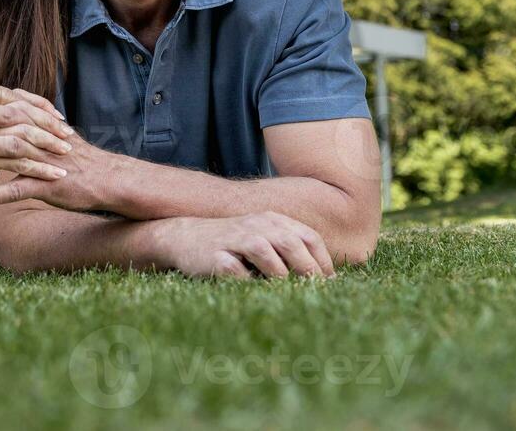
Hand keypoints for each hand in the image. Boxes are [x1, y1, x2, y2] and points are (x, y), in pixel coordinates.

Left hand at [0, 75, 109, 212]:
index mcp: (41, 124)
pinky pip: (19, 190)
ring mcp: (45, 162)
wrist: (109, 180)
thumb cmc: (80, 155)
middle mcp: (43, 138)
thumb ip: (36, 110)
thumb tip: (17, 92)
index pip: (12, 101)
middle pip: (11, 120)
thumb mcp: (59, 128)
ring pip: (14, 151)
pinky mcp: (49, 187)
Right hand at [148, 213, 336, 279]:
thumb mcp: (264, 238)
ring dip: (280, 275)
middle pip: (290, 243)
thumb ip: (291, 251)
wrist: (185, 237)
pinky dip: (248, 282)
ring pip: (264, 252)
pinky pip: (235, 270)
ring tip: (290, 294)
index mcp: (273, 221)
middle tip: (316, 293)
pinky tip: (256, 293)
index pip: (308, 237)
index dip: (323, 262)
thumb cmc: (233, 244)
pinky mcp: (214, 256)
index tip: (330, 284)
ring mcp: (234, 239)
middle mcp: (256, 225)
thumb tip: (326, 281)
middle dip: (308, 270)